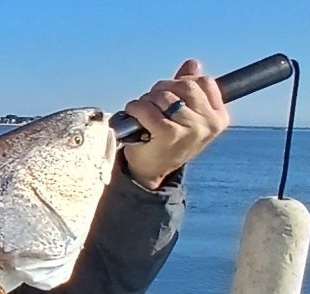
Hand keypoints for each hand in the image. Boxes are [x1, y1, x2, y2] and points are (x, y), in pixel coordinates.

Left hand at [122, 59, 229, 189]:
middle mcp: (209, 123)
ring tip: (141, 110)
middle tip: (150, 99)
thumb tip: (193, 64)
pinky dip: (136, 108)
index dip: (183, 80)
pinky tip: (132, 113)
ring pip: (166, 96)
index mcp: (219, 117)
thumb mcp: (186, 116)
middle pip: (185, 85)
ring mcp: (191, 129)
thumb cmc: (168, 141)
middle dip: (163, 88)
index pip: (205, 82)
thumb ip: (190, 89)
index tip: (170, 91)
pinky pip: (149, 110)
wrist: (152, 172)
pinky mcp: (169, 134)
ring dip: (147, 99)